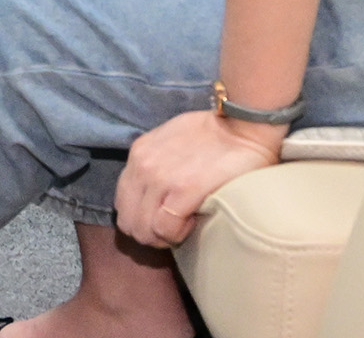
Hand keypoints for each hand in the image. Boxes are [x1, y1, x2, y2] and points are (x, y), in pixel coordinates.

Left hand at [117, 108, 282, 248]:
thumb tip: (153, 192)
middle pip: (128, 220)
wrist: (242, 126)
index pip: (122, 202)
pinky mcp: (183, 190)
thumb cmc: (212, 134)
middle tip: (173, 230)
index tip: (163, 218)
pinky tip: (193, 223)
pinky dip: (177, 234)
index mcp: (138, 154)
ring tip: (184, 227)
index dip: (141, 218)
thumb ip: (156, 164)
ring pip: (143, 229)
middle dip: (148, 234)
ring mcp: (160, 178)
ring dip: (162, 237)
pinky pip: (166, 229)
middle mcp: (142, 166)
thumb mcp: (169, 143)